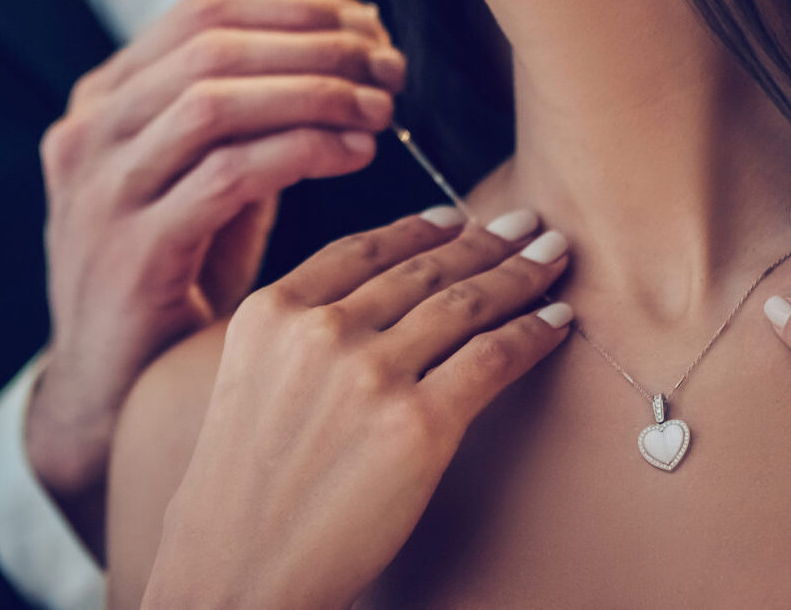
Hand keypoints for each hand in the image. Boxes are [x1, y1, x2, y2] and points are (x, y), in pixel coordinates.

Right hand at [29, 0, 403, 547]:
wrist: (113, 393)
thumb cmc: (176, 276)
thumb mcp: (203, 177)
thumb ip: (251, 117)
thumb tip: (352, 52)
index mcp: (105, 98)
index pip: (203, 11)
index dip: (295, 8)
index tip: (369, 26)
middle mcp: (90, 132)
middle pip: (212, 45)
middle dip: (314, 45)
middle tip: (388, 67)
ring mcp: (102, 191)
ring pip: (214, 101)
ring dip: (313, 93)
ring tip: (380, 108)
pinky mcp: (131, 251)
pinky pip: (226, 176)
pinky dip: (300, 152)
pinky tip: (354, 156)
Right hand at [143, 208, 573, 609]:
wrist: (236, 571)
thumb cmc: (239, 496)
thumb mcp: (245, 381)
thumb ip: (295, 336)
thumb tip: (364, 307)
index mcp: (271, 312)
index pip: (362, 249)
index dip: (420, 229)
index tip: (457, 218)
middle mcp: (320, 330)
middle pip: (423, 270)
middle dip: (485, 243)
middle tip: (526, 226)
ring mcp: (371, 374)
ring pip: (465, 304)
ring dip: (520, 275)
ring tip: (552, 259)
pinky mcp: (419, 425)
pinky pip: (493, 358)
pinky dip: (532, 333)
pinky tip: (554, 322)